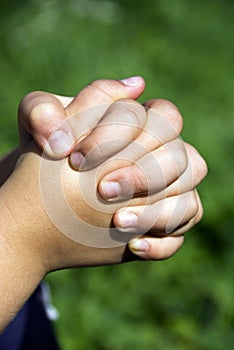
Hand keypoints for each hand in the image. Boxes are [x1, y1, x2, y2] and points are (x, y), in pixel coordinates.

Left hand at [17, 78, 206, 260]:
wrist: (44, 196)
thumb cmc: (46, 152)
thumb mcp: (38, 122)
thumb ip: (66, 102)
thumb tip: (133, 87)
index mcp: (142, 124)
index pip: (162, 117)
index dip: (122, 135)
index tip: (78, 158)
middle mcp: (161, 156)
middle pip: (182, 158)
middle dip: (144, 174)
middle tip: (102, 190)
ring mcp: (165, 193)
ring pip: (189, 200)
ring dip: (156, 213)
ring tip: (118, 224)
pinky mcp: (160, 226)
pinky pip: (179, 236)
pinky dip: (162, 244)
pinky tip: (133, 246)